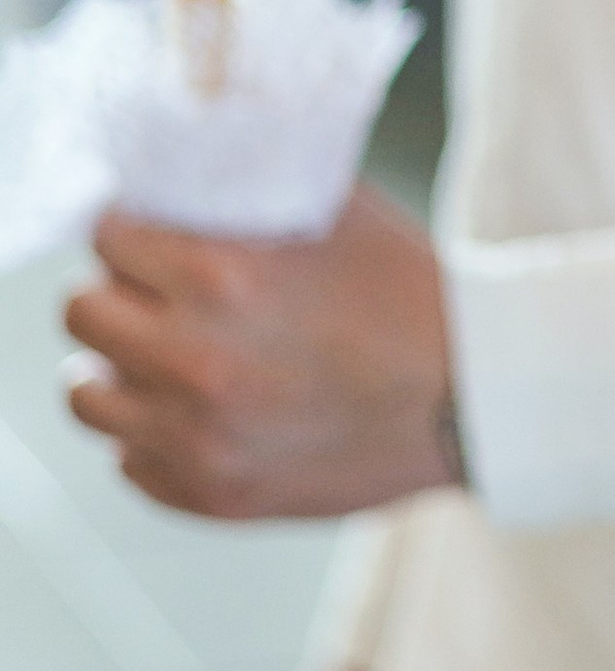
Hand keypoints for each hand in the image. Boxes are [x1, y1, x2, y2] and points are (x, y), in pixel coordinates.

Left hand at [64, 185, 461, 519]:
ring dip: (118, 368)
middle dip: (116, 293)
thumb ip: (257, 195)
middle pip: (80, 312)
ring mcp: (195, 438)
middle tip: (155, 294)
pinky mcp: (209, 494)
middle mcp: (193, 361)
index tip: (150, 235)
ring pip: (86, 395)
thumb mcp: (343, 218)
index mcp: (222, 280)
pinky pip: (129, 461)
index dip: (130, 229)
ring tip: (163, 357)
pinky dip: (153, 434)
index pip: (108, 237)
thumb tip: (190, 176)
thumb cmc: (417, 299)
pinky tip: (202, 412)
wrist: (477, 401)